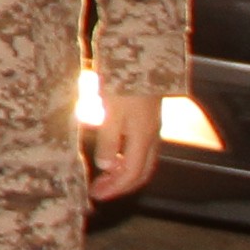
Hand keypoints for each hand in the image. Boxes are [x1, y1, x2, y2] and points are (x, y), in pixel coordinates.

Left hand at [88, 88, 163, 202]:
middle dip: (121, 186)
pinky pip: (143, 148)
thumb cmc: (123, 82)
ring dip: (125, 173)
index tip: (96, 195)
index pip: (131, 174)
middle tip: (100, 191)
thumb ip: (108, 141)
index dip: (115, 189)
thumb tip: (106, 167)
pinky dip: (129, 159)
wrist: (143, 54)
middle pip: (142, 172)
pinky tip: (114, 155)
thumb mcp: (110, 112)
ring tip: (104, 177)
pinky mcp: (150, 118)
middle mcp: (152, 136)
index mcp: (143, 137)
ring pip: (144, 161)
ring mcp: (153, 127)